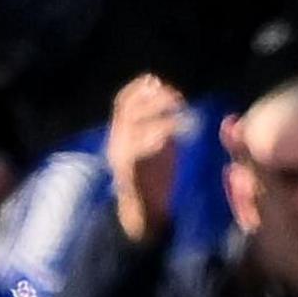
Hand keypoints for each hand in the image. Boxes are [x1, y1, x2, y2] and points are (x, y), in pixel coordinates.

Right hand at [106, 75, 190, 244]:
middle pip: (128, 108)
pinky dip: (156, 136)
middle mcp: (116, 141)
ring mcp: (120, 156)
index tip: (160, 83)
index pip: (123, 100)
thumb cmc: (154, 176)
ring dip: (159, 116)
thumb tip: (173, 99)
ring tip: (181, 117)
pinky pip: (138, 149)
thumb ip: (160, 122)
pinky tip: (173, 135)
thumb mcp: (155, 144)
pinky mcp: (128, 172)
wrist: (142, 213)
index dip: (140, 88)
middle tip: (178, 100)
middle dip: (154, 99)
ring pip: (133, 125)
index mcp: (120, 133)